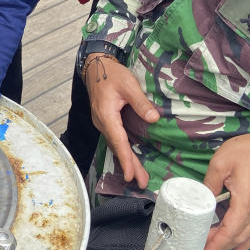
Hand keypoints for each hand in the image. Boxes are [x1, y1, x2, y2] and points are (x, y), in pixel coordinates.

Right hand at [84, 54, 159, 187]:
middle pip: (116, 147)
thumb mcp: (129, 84)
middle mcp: (102, 122)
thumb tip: (154, 119)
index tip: (130, 175)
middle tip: (140, 183)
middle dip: (128, 166)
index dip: (125, 159)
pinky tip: (129, 159)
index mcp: (107, 115)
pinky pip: (114, 139)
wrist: (96, 67)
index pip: (118, 140)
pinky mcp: (105, 121)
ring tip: (138, 176)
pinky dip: (122, 151)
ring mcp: (102, 123)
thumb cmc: (111, 74)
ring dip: (126, 160)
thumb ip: (141, 102)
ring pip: (115, 145)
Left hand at [202, 128, 249, 249]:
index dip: (217, 243)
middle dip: (221, 246)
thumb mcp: (221, 162)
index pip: (230, 230)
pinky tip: (239, 247)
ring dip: (232, 245)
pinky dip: (247, 241)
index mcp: (245, 200)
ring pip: (249, 235)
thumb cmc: (249, 151)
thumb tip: (201, 199)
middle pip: (239, 236)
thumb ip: (210, 183)